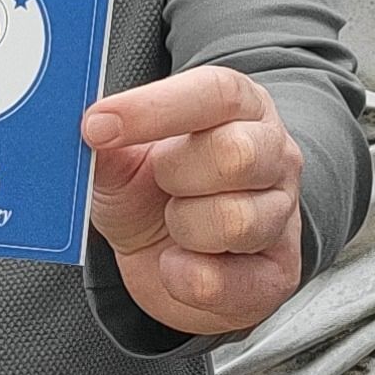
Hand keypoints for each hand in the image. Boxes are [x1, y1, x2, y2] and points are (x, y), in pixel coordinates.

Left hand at [84, 65, 303, 335]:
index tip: (96, 127)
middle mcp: (273, 153)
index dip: (153, 108)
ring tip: (175, 225)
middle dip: (174, 175)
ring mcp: (283, 214)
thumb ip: (107, 145)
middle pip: (235, 154)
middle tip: (159, 184)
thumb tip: (92, 131)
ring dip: (182, 228)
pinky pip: (226, 282)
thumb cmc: (151, 196)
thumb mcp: (119, 163)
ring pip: (234, 220)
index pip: (216, 93)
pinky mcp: (278, 274)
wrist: (167, 262)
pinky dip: (184, 278)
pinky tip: (179, 264)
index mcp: (239, 108)